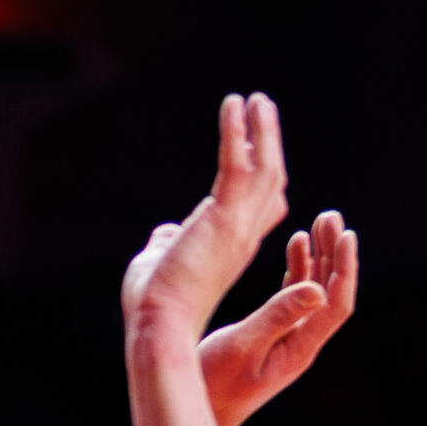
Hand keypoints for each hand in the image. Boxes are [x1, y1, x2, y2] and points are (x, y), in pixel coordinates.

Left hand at [121, 92, 290, 341]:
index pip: (262, 210)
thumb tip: (165, 234)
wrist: (157, 327)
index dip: (265, 181)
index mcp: (232, 248)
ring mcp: (238, 228)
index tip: (257, 151)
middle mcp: (244, 236)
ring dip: (262, 131)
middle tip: (263, 110)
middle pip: (271, 183)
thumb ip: (167, 244)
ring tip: (257, 99)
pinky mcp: (223, 219)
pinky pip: (238, 165)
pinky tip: (234, 104)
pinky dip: (237, 132)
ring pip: (265, 169)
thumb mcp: (159, 266)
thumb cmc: (155, 305)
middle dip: (269, 145)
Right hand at [199, 210, 358, 425]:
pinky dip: (298, 268)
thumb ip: (277, 316)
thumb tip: (317, 290)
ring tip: (320, 222)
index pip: (336, 304)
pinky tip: (297, 245)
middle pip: (330, 292)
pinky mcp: (272, 335)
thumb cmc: (214, 384)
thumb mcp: (243, 346)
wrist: (198, 410)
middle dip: (334, 253)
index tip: (346, 234)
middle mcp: (300, 343)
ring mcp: (288, 339)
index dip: (345, 268)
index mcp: (299, 348)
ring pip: (314, 291)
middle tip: (332, 216)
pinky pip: (294, 296)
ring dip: (319, 256)